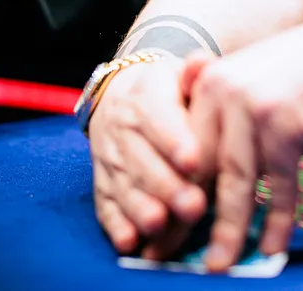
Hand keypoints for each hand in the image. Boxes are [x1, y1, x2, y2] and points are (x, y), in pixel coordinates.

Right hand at [89, 55, 208, 259]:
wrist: (126, 91)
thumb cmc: (172, 88)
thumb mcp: (183, 73)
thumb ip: (195, 73)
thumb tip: (201, 61)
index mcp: (144, 94)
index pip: (157, 117)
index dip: (174, 140)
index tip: (194, 160)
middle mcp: (121, 125)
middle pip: (142, 158)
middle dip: (166, 185)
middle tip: (193, 206)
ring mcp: (108, 155)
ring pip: (123, 184)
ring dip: (141, 208)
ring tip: (160, 226)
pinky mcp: (101, 180)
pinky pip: (104, 203)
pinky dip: (116, 224)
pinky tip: (129, 241)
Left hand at [182, 8, 302, 270]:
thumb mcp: (254, 90)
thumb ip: (223, 124)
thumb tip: (197, 184)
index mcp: (208, 84)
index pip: (179, 149)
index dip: (166, 194)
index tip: (156, 231)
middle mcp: (224, 91)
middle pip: (200, 168)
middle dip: (184, 219)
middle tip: (165, 257)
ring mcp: (257, 106)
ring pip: (236, 180)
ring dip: (227, 229)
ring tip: (218, 265)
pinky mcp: (290, 123)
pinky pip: (280, 182)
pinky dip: (276, 219)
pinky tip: (271, 247)